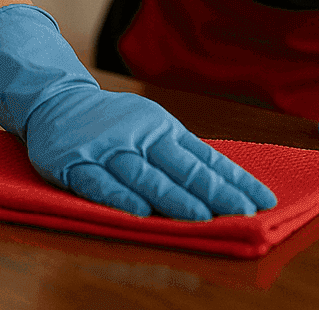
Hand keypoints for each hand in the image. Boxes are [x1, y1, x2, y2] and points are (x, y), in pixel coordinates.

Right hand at [24, 84, 274, 219]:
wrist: (55, 101)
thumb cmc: (115, 124)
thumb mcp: (153, 128)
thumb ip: (183, 155)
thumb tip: (227, 185)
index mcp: (163, 128)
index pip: (205, 158)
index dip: (234, 180)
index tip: (263, 200)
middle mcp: (140, 136)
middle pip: (181, 168)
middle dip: (214, 193)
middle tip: (243, 213)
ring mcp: (107, 149)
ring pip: (145, 176)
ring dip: (174, 198)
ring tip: (202, 217)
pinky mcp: (74, 163)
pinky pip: (98, 183)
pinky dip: (118, 198)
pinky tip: (139, 213)